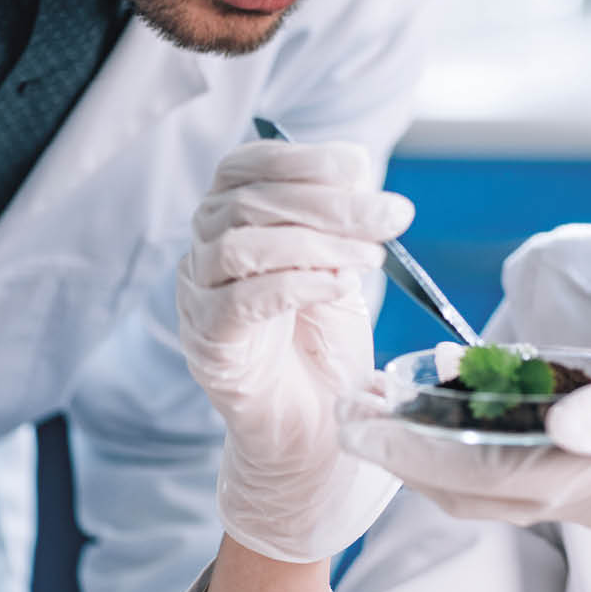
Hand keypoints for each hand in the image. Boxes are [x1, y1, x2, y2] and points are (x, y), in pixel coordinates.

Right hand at [179, 138, 412, 562]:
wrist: (316, 432)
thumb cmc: (324, 347)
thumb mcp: (343, 268)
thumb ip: (345, 221)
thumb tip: (361, 168)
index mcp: (232, 223)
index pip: (245, 167)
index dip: (299, 158)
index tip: (359, 165)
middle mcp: (204, 253)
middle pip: (250, 203)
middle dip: (330, 203)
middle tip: (391, 215)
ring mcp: (198, 299)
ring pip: (240, 245)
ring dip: (315, 243)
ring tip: (370, 260)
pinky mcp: (208, 344)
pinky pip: (241, 301)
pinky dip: (296, 285)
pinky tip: (339, 287)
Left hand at [344, 372, 590, 591]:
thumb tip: (554, 419)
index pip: (475, 470)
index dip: (408, 449)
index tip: (353, 422)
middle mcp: (578, 494)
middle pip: (467, 485)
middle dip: (404, 452)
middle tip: (353, 410)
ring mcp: (590, 494)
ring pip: (491, 480)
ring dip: (438, 449)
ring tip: (398, 403)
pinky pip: (526, 470)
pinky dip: (487, 442)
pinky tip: (483, 404)